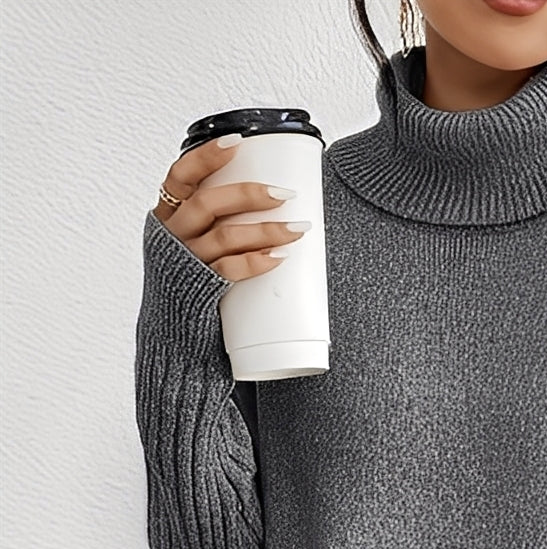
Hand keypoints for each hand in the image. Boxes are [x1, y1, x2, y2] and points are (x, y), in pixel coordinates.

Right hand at [154, 136, 310, 280]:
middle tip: (285, 194)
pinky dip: (256, 261)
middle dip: (248, 195)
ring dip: (265, 230)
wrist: (175, 328)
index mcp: (169, 213)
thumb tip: (272, 196)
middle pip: (207, 204)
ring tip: (296, 228)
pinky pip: (229, 270)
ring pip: (225, 236)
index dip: (206, 157)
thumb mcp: (194, 237)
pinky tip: (278, 256)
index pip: (180, 175)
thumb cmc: (193, 273)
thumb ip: (218, 217)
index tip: (237, 142)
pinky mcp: (201, 287)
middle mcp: (174, 234)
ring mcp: (186, 261)